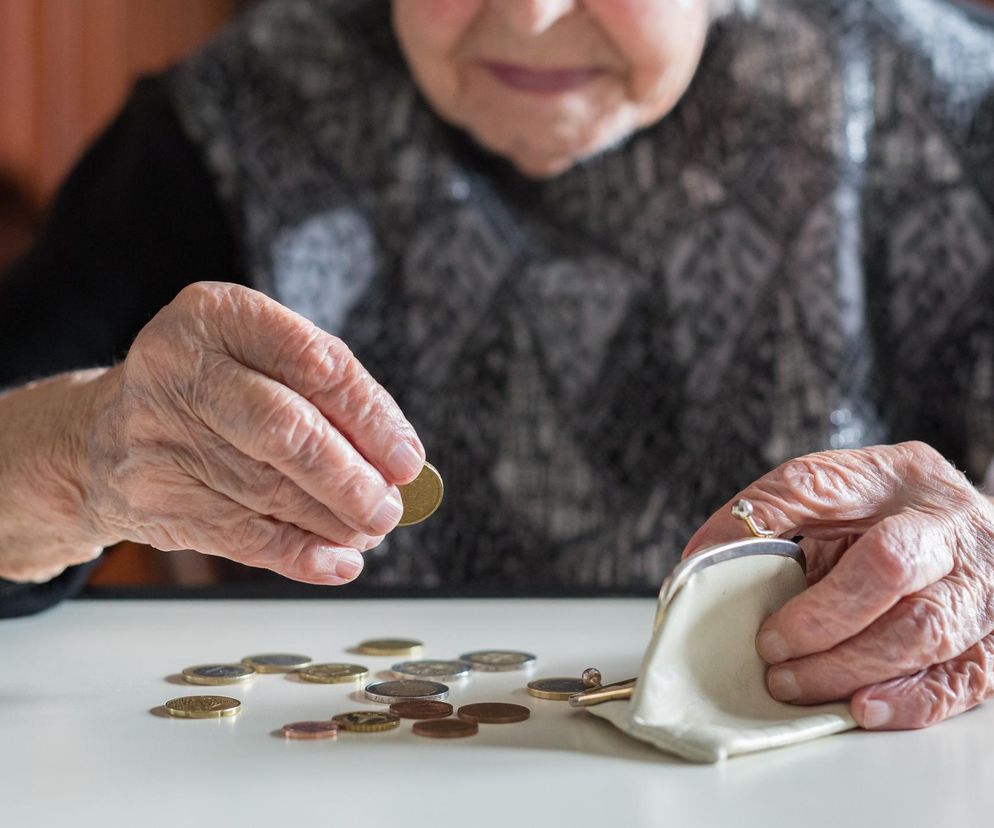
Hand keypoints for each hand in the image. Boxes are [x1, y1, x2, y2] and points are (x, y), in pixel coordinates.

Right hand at [77, 282, 424, 584]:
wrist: (102, 433)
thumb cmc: (210, 390)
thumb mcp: (257, 359)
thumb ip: (325, 396)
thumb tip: (397, 464)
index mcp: (217, 315)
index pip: (314, 363)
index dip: (371, 417)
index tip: (408, 460)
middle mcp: (179, 368)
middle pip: (286, 431)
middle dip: (350, 478)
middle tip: (389, 508)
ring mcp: (157, 435)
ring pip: (269, 490)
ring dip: (333, 521)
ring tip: (369, 530)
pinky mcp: (151, 497)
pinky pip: (241, 536)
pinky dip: (299, 554)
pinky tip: (336, 561)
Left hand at [682, 442, 993, 730]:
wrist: (975, 540)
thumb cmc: (894, 519)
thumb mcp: (838, 496)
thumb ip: (773, 514)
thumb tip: (699, 559)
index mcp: (899, 476)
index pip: (821, 487)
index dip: (767, 526)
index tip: (721, 568)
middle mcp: (950, 526)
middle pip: (889, 566)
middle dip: (821, 615)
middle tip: (769, 647)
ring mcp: (982, 586)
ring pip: (925, 630)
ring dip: (849, 666)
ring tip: (794, 683)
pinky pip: (962, 680)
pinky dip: (908, 700)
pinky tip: (862, 708)